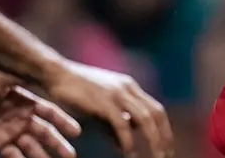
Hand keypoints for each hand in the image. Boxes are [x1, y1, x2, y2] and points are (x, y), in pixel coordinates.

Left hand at [0, 66, 80, 157]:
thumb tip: (47, 72)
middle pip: (45, 133)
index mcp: (26, 100)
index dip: (63, 122)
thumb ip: (24, 77)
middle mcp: (21, 117)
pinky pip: (12, 154)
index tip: (76, 132)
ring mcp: (9, 131)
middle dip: (58, 144)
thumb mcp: (3, 75)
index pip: (50, 113)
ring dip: (41, 156)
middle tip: (71, 156)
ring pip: (31, 147)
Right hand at [47, 61, 173, 157]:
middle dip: (164, 137)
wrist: (57, 75)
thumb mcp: (101, 110)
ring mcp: (117, 93)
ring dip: (153, 140)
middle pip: (156, 113)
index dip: (164, 130)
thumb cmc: (77, 93)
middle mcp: (128, 88)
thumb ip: (114, 127)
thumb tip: (126, 147)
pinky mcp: (104, 101)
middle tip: (167, 156)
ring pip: (145, 118)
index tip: (167, 148)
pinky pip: (122, 123)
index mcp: (130, 88)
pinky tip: (130, 153)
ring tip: (156, 157)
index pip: (156, 109)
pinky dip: (128, 140)